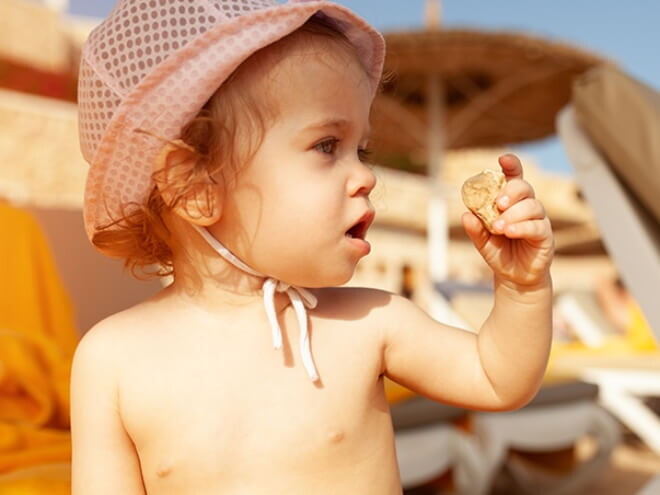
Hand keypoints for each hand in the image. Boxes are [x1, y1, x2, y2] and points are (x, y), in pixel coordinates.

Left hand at [462, 154, 553, 287]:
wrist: (513, 276)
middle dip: (510, 191)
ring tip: (498, 228)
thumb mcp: (482, 241)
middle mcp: (526, 206)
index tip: (503, 159)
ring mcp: (538, 220)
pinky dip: (522, 227)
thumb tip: (466, 214)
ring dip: (513, 214)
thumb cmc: (499, 253)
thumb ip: (475, 228)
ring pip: (532, 206)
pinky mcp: (545, 235)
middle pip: (524, 187)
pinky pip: (537, 226)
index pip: (514, 177)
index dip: (511, 165)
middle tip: (497, 203)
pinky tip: (509, 232)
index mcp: (511, 202)